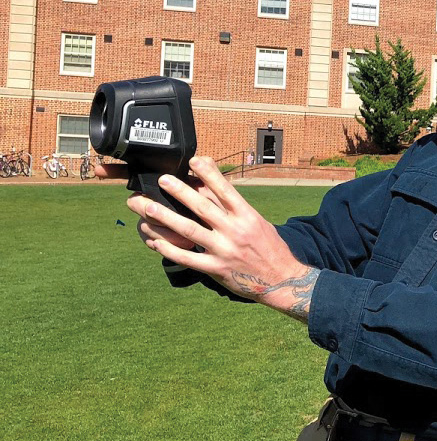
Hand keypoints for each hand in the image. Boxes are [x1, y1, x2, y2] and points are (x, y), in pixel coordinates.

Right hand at [98, 162, 209, 250]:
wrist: (219, 235)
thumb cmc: (214, 207)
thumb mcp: (214, 190)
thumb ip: (207, 174)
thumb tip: (200, 159)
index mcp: (163, 185)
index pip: (134, 175)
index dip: (114, 171)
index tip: (100, 170)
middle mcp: (152, 200)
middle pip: (136, 202)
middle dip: (149, 209)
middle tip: (158, 211)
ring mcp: (152, 220)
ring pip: (144, 224)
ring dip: (164, 231)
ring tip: (189, 239)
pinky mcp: (156, 238)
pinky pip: (151, 241)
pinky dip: (167, 244)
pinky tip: (184, 246)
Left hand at [123, 157, 317, 319]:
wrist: (282, 279)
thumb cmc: (269, 247)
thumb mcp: (256, 221)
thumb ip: (234, 205)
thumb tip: (215, 183)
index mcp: (247, 216)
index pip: (225, 191)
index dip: (209, 174)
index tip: (193, 161)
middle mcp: (235, 231)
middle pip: (203, 208)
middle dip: (181, 192)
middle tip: (163, 179)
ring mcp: (224, 250)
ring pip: (190, 231)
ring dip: (167, 218)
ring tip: (149, 208)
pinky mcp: (216, 269)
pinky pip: (188, 258)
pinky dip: (169, 250)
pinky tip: (155, 242)